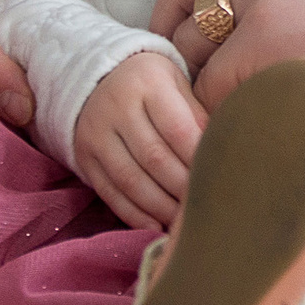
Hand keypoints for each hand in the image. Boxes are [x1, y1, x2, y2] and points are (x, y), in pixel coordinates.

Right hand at [74, 52, 206, 230]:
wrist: (98, 78)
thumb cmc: (152, 85)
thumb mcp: (176, 84)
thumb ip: (197, 115)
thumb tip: (219, 155)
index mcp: (147, 83)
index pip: (177, 129)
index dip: (197, 159)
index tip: (216, 179)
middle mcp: (117, 107)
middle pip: (154, 157)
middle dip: (181, 187)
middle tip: (204, 205)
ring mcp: (96, 134)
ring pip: (130, 180)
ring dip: (160, 206)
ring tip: (182, 220)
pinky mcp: (85, 158)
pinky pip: (110, 192)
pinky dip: (134, 215)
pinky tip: (155, 227)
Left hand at [153, 0, 304, 116]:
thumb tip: (299, 22)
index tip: (186, 27)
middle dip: (171, 31)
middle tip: (176, 71)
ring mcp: (266, 0)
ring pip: (194, 43)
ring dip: (195, 80)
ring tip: (208, 111)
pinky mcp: (265, 42)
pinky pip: (212, 84)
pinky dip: (216, 111)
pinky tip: (233, 128)